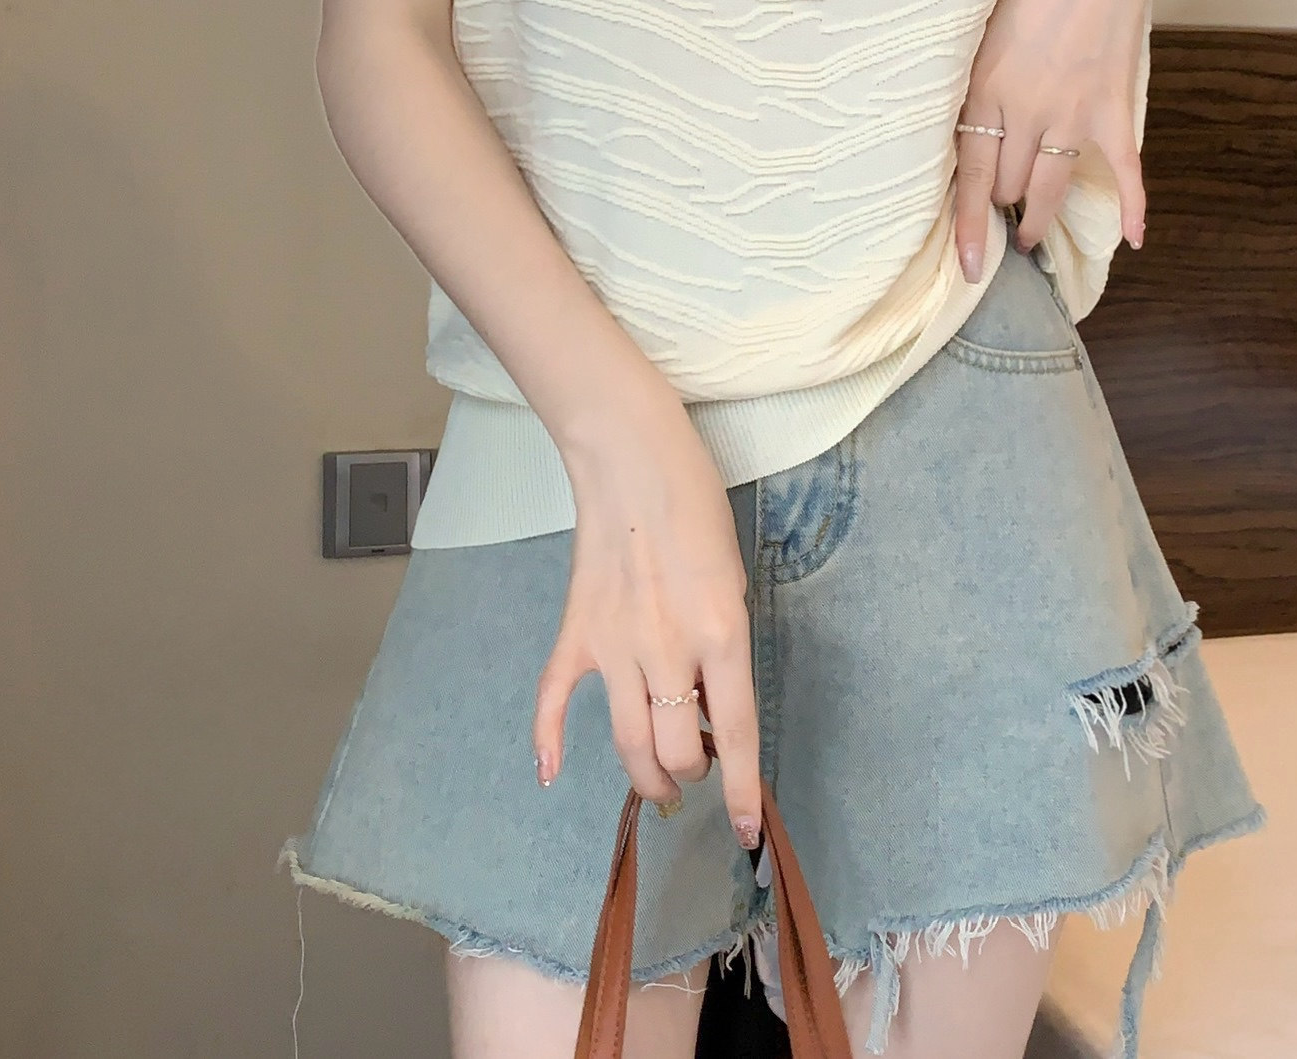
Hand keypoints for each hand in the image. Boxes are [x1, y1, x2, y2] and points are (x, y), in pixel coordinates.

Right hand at [531, 389, 763, 850]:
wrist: (633, 462)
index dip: (743, 792)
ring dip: (647, 774)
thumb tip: (707, 702)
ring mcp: (615, 646)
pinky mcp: (577, 634)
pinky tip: (550, 771)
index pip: (736, 733)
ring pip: (630, 742)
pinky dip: (549, 741)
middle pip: (678, 749)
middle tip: (699, 764)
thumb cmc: (698, 509)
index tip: (747, 834)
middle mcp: (668, 650)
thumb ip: (724, 646)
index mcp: (721, 633)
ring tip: (661, 776)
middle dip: (694, 772)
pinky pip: (555, 701)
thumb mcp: (734, 579)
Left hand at [954, 0, 1193, 273]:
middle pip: (1008, 185)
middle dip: (1001, 204)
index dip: (968, 227)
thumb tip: (967, 115)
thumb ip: (977, 75)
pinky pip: (1125, 170)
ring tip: (1032, 236)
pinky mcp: (1114, 109)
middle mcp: (1027, 110)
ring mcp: (1074, 114)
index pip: (969, 175)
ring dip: (1041, 218)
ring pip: (1051, 188)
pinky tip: (1134, 238)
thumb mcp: (984, 24)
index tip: (968, 268)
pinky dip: (1132, 206)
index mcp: (986, 89)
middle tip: (997, 213)